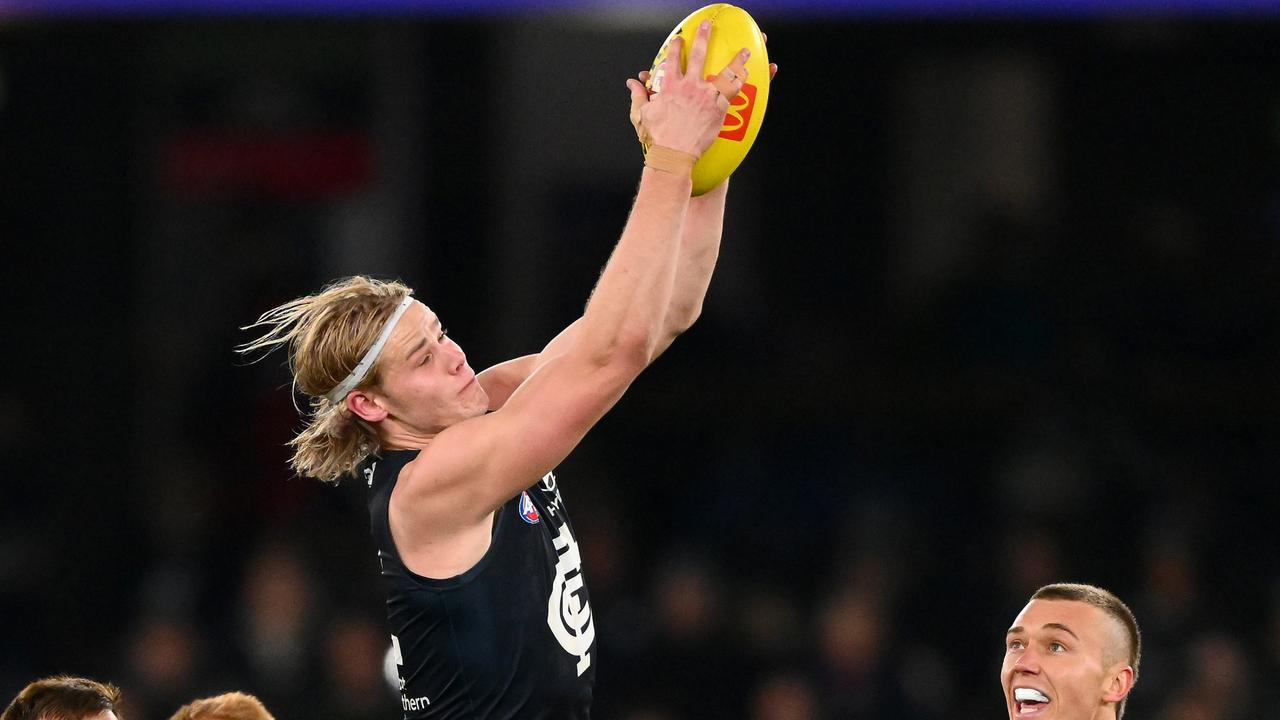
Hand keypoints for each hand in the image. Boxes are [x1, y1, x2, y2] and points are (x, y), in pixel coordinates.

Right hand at [626, 21, 745, 157]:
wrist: (674, 153)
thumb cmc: (658, 137)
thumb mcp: (641, 114)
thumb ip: (637, 95)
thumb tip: (631, 83)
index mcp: (671, 86)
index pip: (673, 58)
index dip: (676, 46)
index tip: (679, 39)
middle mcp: (690, 86)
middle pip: (698, 55)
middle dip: (703, 37)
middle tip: (708, 26)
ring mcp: (706, 96)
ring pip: (724, 73)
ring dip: (736, 61)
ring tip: (743, 53)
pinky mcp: (719, 109)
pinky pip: (733, 92)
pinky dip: (740, 82)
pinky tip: (748, 76)